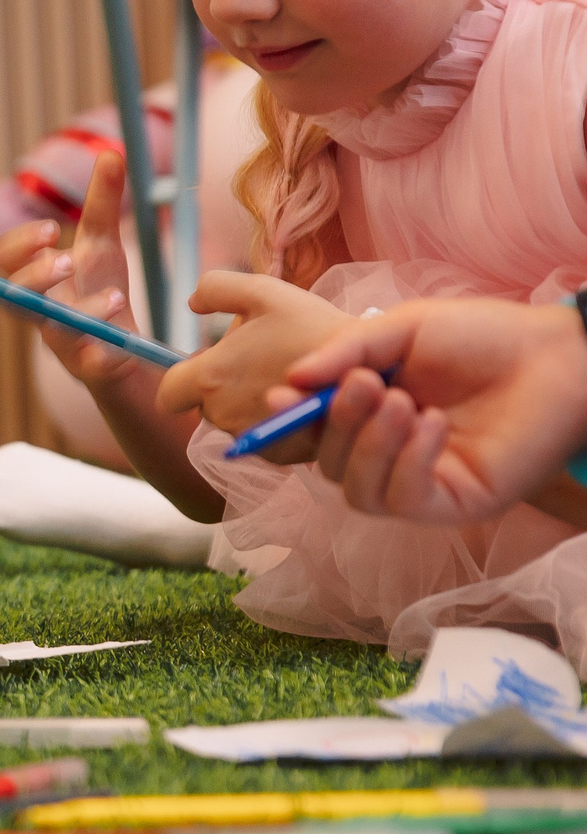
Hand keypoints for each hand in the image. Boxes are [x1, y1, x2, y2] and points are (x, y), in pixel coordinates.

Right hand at [0, 151, 145, 391]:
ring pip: (54, 333)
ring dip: (83, 313)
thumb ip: (101, 202)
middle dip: (35, 278)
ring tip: (115, 297)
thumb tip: (111, 153)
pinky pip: (90, 369)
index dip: (20, 246)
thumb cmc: (102, 292)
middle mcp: (39, 312)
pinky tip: (123, 344)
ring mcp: (62, 344)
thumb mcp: (102, 244)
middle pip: (13, 299)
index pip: (3, 261)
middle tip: (67, 260)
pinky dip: (104, 357)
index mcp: (35, 280)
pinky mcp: (91, 371)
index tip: (53, 230)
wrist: (128, 353)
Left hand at [153, 270, 352, 451]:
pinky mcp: (281, 454)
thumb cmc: (314, 327)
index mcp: (210, 378)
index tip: (208, 364)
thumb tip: (192, 303)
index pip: (168, 394)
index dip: (182, 378)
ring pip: (233, 423)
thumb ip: (216, 288)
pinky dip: (274, 423)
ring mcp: (253, 438)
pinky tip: (299, 401)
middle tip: (261, 362)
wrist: (371, 369)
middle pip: (204, 407)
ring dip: (248, 405)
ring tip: (286, 378)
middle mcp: (224, 416)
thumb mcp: (263, 292)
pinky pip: (263, 439)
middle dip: (221, 388)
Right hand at [279, 297, 586, 522]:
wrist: (554, 355)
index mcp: (370, 411)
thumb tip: (290, 381)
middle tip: (366, 384)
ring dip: (368, 447)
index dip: (289, 422)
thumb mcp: (401, 330)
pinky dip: (406, 463)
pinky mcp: (455, 503)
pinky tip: (430, 424)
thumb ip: (345, 352)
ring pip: (359, 492)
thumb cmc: (482, 337)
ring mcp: (421, 481)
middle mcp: (389, 452)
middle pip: (328, 464)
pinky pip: (405, 501)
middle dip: (337, 424)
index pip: (314, 432)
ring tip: (403, 401)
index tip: (278, 397)